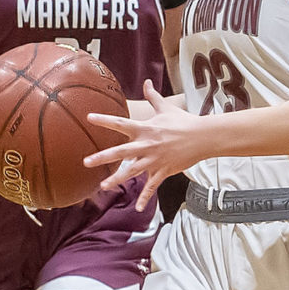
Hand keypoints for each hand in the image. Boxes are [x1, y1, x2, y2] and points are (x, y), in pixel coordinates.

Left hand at [85, 84, 208, 191]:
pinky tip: (137, 208)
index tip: (89, 118)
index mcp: (145, 129)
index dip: (104, 120)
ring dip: (117, 179)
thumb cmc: (183, 121)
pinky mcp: (163, 171)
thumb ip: (152, 96)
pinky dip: (145, 198)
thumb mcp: (166, 108)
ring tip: (103, 186)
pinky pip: (152, 186)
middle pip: (121, 152)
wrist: (202, 137)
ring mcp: (154, 160)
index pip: (121, 123)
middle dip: (102, 158)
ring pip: (132, 172)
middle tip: (86, 162)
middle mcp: (146, 145)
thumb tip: (147, 81)